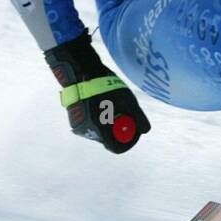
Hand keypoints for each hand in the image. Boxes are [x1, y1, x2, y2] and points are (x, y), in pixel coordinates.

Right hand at [44, 32, 150, 153]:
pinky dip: (98, 117)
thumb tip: (146, 130)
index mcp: (100, 130)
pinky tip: (100, 102)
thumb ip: (138, 118)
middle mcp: (87, 132)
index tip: (133, 130)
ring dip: (108, 122)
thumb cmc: (105, 87)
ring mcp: (79, 126)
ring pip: (100, 130)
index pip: (117, 147)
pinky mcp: (75, 118)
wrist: (81, 73)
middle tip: (124, 113)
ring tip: (110, 103)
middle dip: (119, 128)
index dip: (128, 141)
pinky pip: (91, 123)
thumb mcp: (128, 101)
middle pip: (109, 138)